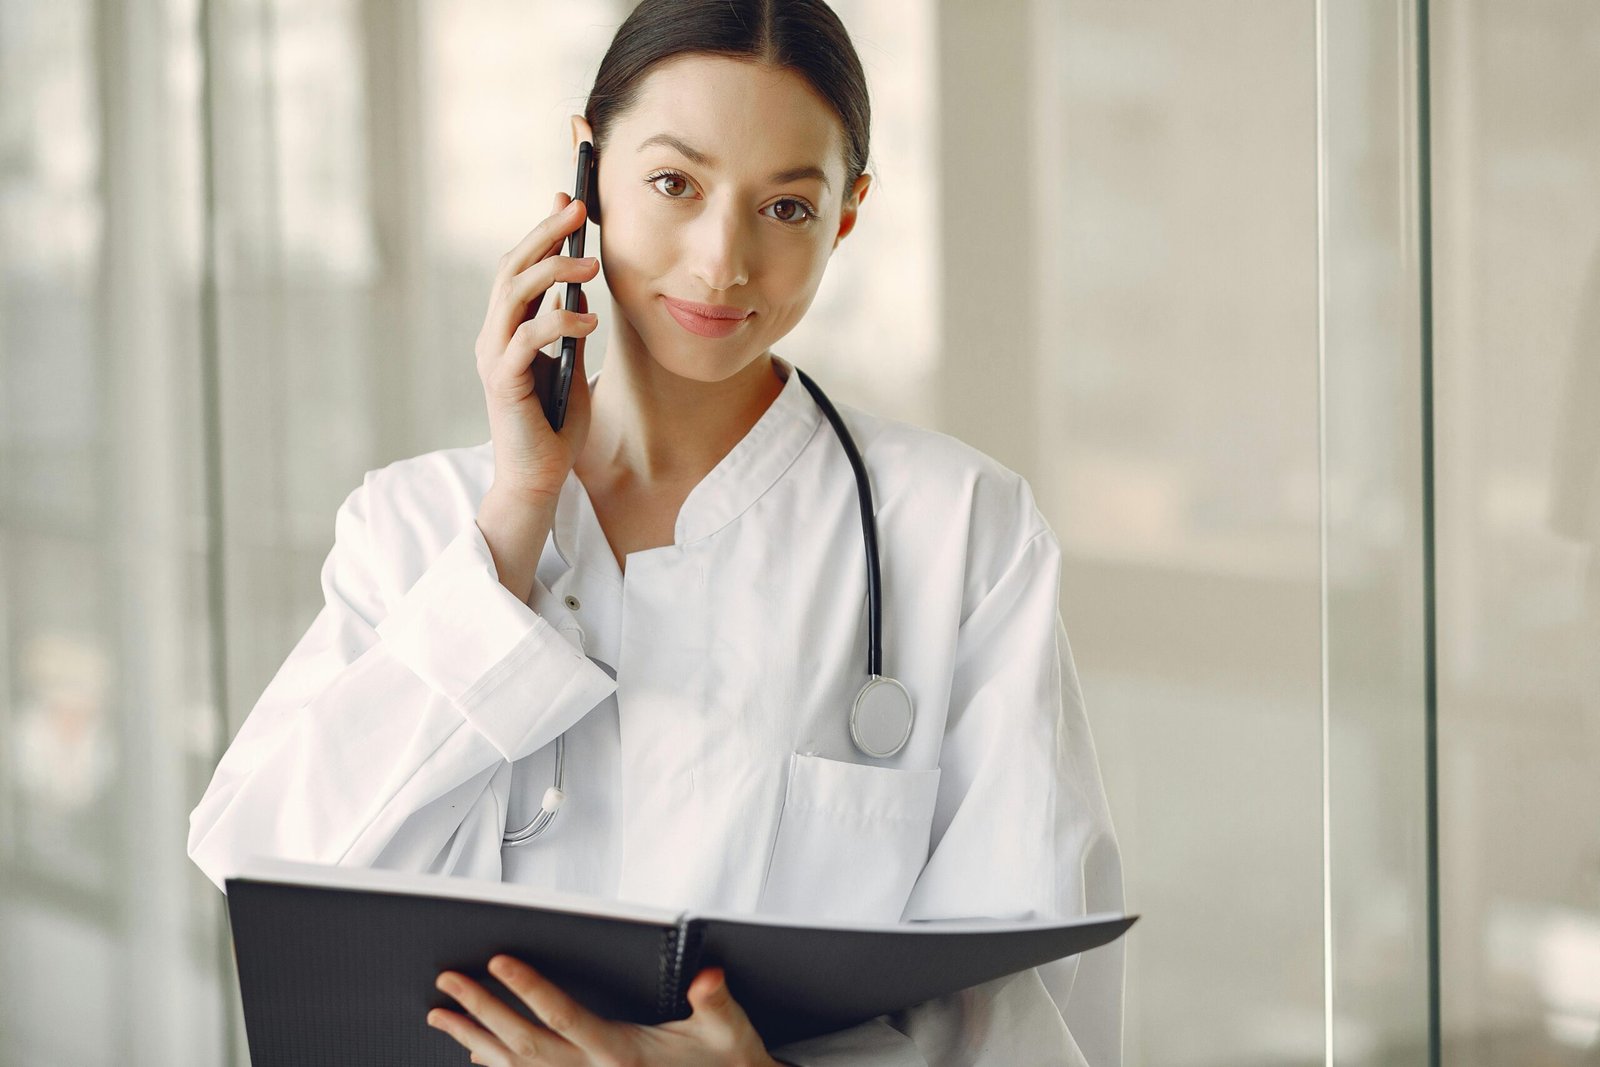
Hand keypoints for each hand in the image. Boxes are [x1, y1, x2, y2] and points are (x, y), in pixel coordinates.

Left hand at [428, 954, 782, 1066]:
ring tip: (440, 1015)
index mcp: (622, 1055)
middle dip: (481, 1010)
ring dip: (474, 1039)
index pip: (564, 1016)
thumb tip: (708, 977)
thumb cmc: (726, 1064)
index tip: (499, 962)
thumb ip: (714, 1001)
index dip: (529, 989)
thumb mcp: (727, 1030)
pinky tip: (472, 1052)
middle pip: (524, 1043)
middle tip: (448, 981)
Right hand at [475, 189, 601, 502]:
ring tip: (591, 263)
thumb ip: (569, 329)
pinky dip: (557, 322)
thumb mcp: (570, 366)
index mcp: (506, 329)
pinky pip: (527, 339)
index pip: (519, 268)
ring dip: (553, 271)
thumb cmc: (555, 426)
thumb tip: (580, 287)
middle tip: (579, 208)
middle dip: (545, 233)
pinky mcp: (503, 383)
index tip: (569, 199)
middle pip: (511, 269)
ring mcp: (493, 357)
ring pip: (513, 295)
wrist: (540, 479)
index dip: (541, 231)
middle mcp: (492, 336)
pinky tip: (588, 321)